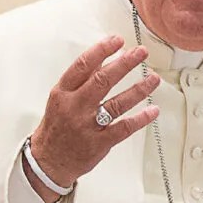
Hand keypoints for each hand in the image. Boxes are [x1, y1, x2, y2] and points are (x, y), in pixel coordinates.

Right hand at [27, 37, 157, 187]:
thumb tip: (105, 60)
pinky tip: (153, 110)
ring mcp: (88, 125)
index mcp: (63, 92)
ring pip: (117, 103)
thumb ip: (82, 81)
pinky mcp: (100, 143)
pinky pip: (124, 128)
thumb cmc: (57, 127)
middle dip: (125, 64)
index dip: (102, 50)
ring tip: (154, 79)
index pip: (83, 65)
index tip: (118, 40)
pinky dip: (140, 118)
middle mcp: (75, 107)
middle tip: (141, 53)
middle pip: (103, 80)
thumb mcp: (61, 99)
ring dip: (139, 89)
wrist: (48, 161)